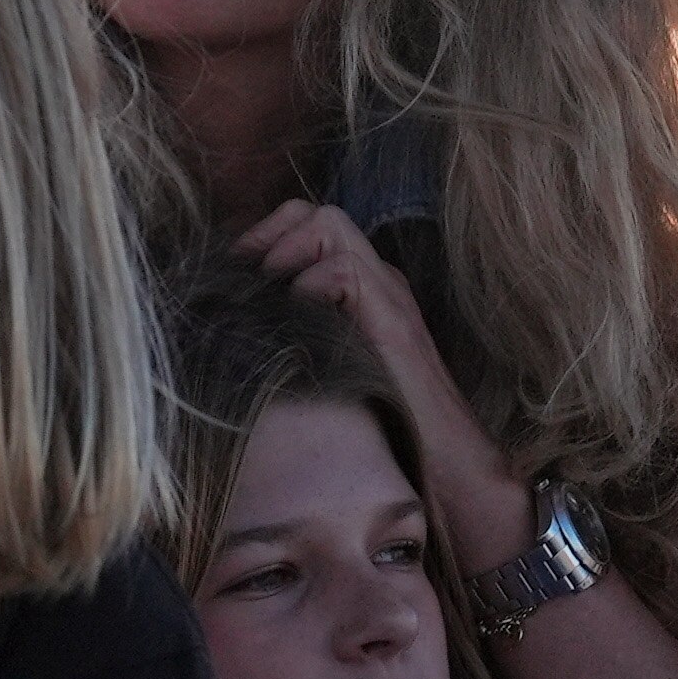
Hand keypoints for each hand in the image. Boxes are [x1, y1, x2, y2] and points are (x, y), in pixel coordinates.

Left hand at [240, 201, 524, 552]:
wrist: (447, 466)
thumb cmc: (380, 431)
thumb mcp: (322, 372)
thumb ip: (291, 340)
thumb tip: (230, 329)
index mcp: (360, 290)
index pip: (305, 227)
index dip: (263, 240)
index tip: (232, 278)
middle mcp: (376, 281)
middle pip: (315, 212)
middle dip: (268, 234)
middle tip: (243, 279)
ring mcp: (388, 295)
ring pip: (329, 224)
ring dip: (284, 255)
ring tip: (268, 299)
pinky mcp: (393, 319)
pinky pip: (342, 270)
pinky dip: (309, 289)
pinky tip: (300, 327)